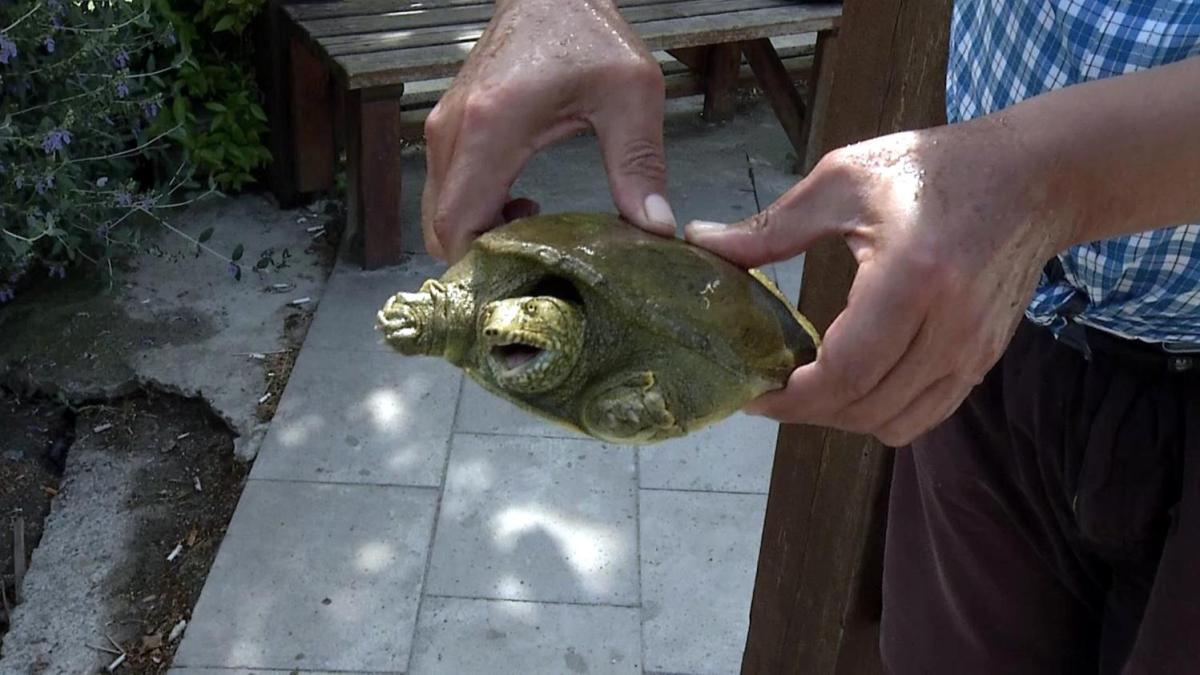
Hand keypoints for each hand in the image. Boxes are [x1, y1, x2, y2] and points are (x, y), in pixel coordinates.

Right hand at [421, 0, 675, 261]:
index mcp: (491, 127)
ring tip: (533, 230)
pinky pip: (445, 190)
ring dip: (478, 234)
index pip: (458, 224)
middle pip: (440, 228)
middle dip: (482, 258)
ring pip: (439, 213)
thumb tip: (655, 227)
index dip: (483, 264)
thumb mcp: (631, 95)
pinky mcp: (448, 127)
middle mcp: (454, 132)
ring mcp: (443, 129)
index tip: (526, 276)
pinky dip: (473, 212)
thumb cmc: (586, 33)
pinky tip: (519, 204)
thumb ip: (640, 163)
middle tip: (536, 263)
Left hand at [685, 119, 1068, 446]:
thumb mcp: (843, 179)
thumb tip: (702, 244)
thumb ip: (772, 226)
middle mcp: (950, 325)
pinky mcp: (984, 359)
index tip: (751, 392)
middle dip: (807, 411)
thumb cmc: (932, 168)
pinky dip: (881, 414)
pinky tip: (852, 385)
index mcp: (912, 277)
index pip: (845, 371)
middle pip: (865, 406)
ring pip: (895, 422)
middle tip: (766, 391)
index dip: (791, 398)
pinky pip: (926, 415)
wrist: (1033, 176)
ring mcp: (974, 350)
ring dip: (843, 418)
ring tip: (805, 390)